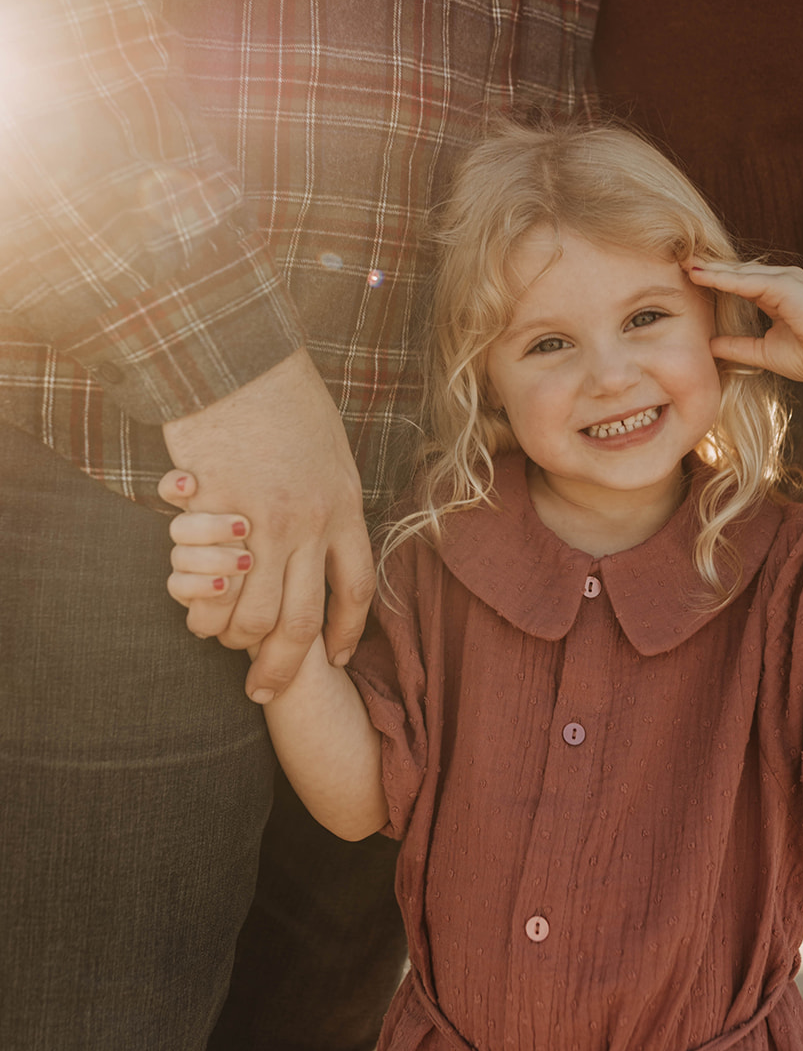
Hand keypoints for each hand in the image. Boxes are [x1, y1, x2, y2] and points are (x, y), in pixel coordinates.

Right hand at [161, 349, 373, 702]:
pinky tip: (201, 620)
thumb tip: (336, 522)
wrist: (242, 361)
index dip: (345, 631)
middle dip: (286, 665)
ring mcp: (265, 523)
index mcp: (346, 507)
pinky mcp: (220, 515)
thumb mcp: (332, 450)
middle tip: (265, 689)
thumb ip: (333, 495)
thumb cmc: (284, 397)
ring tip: (226, 655)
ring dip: (239, 643)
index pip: (354, 588)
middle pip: (303, 618)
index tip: (335, 657)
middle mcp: (312, 525)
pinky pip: (214, 583)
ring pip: (255, 612)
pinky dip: (208, 610)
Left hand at [689, 260, 802, 389]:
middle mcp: (784, 280)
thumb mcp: (764, 351)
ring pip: (742, 272)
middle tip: (680, 261)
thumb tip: (709, 344)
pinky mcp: (790, 286)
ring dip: (713, 269)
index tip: (688, 276)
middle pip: (738, 271)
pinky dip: (727, 279)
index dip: (715, 278)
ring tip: (686, 266)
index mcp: (779, 292)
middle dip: (709, 267)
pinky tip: (705, 277)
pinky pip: (752, 281)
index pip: (740, 281)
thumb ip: (738, 346)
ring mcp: (789, 280)